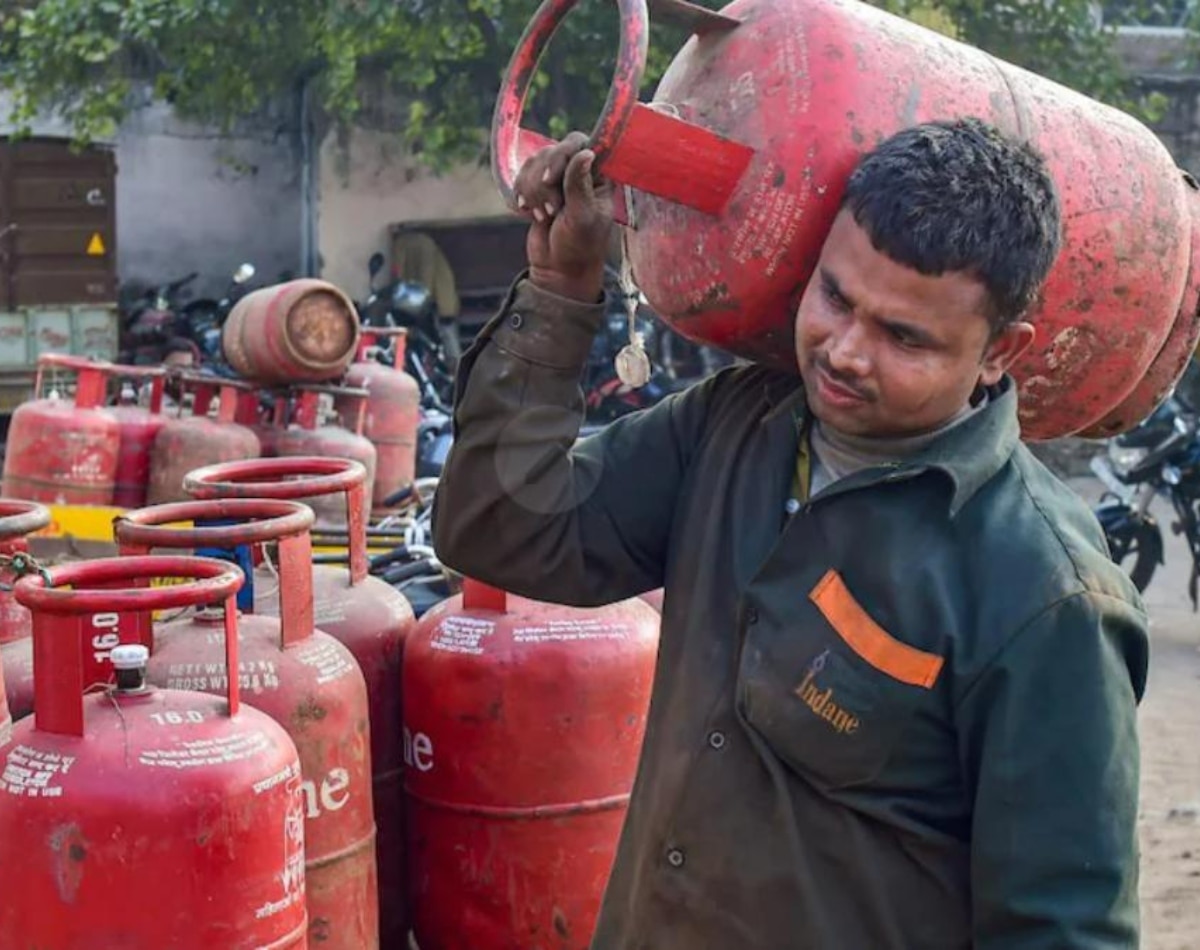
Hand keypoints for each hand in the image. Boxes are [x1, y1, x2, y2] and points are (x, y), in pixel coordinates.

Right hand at [512, 131, 613, 301]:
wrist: (558, 269)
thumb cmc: (579, 247)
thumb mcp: (582, 217)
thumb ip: (580, 185)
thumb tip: (586, 152)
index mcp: (598, 176)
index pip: (579, 143)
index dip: (561, 155)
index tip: (551, 179)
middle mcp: (578, 171)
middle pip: (552, 151)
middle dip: (544, 182)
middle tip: (551, 211)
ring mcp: (556, 178)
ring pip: (534, 162)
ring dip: (532, 191)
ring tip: (542, 217)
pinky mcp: (537, 188)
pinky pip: (521, 175)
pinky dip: (521, 194)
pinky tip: (527, 213)